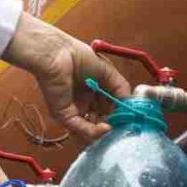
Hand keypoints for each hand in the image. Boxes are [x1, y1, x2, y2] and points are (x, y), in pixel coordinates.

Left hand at [3, 13, 130, 142]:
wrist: (57, 54)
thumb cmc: (79, 57)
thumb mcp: (108, 72)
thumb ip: (121, 88)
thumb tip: (130, 105)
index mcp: (93, 90)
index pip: (109, 108)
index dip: (119, 114)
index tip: (129, 119)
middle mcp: (84, 101)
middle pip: (100, 120)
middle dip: (111, 124)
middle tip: (122, 127)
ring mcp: (74, 109)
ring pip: (90, 128)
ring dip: (103, 131)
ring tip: (114, 129)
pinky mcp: (64, 114)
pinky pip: (80, 127)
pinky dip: (93, 131)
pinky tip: (105, 128)